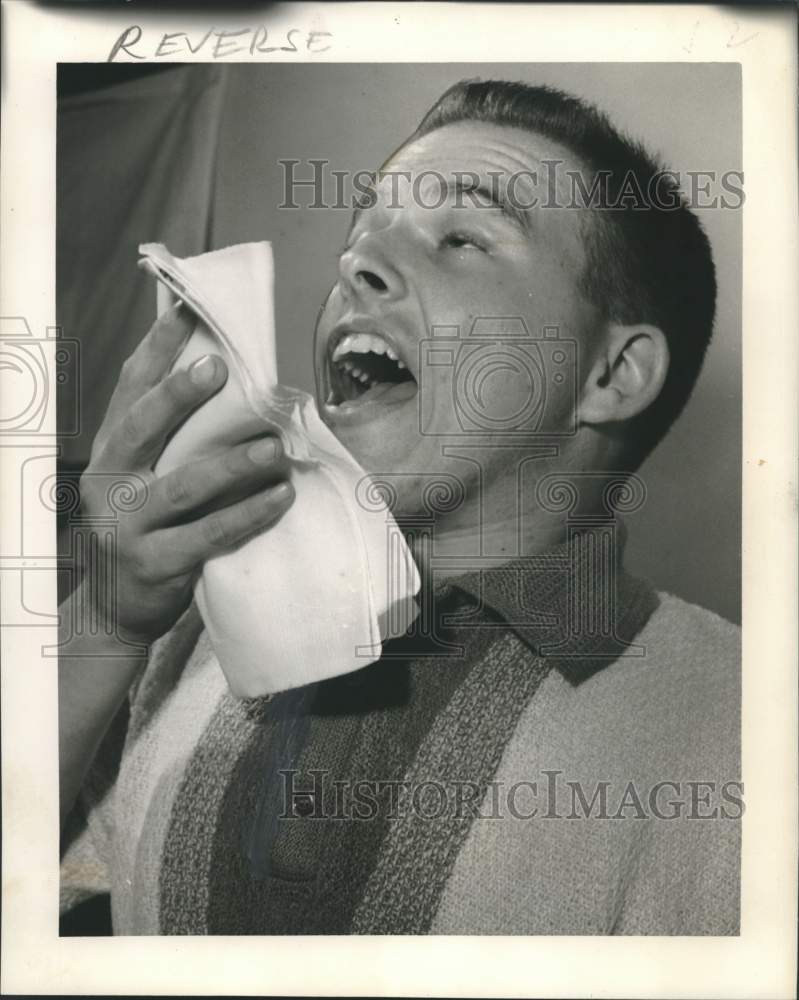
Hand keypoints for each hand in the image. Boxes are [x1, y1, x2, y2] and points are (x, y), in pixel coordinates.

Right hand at [80, 303, 293, 646]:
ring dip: (234, 462)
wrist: (117, 611)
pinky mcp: (155, 563)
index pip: (128, 391)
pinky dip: (248, 514)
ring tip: (274, 444)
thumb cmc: (144, 532)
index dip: (155, 350)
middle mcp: (110, 482)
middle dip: (180, 393)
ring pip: (184, 484)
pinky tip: (281, 496)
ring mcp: (128, 525)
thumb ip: (171, 441)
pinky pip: (209, 534)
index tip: (183, 311)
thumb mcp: (143, 481)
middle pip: (142, 427)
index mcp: (109, 453)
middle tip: (222, 366)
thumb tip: (224, 383)